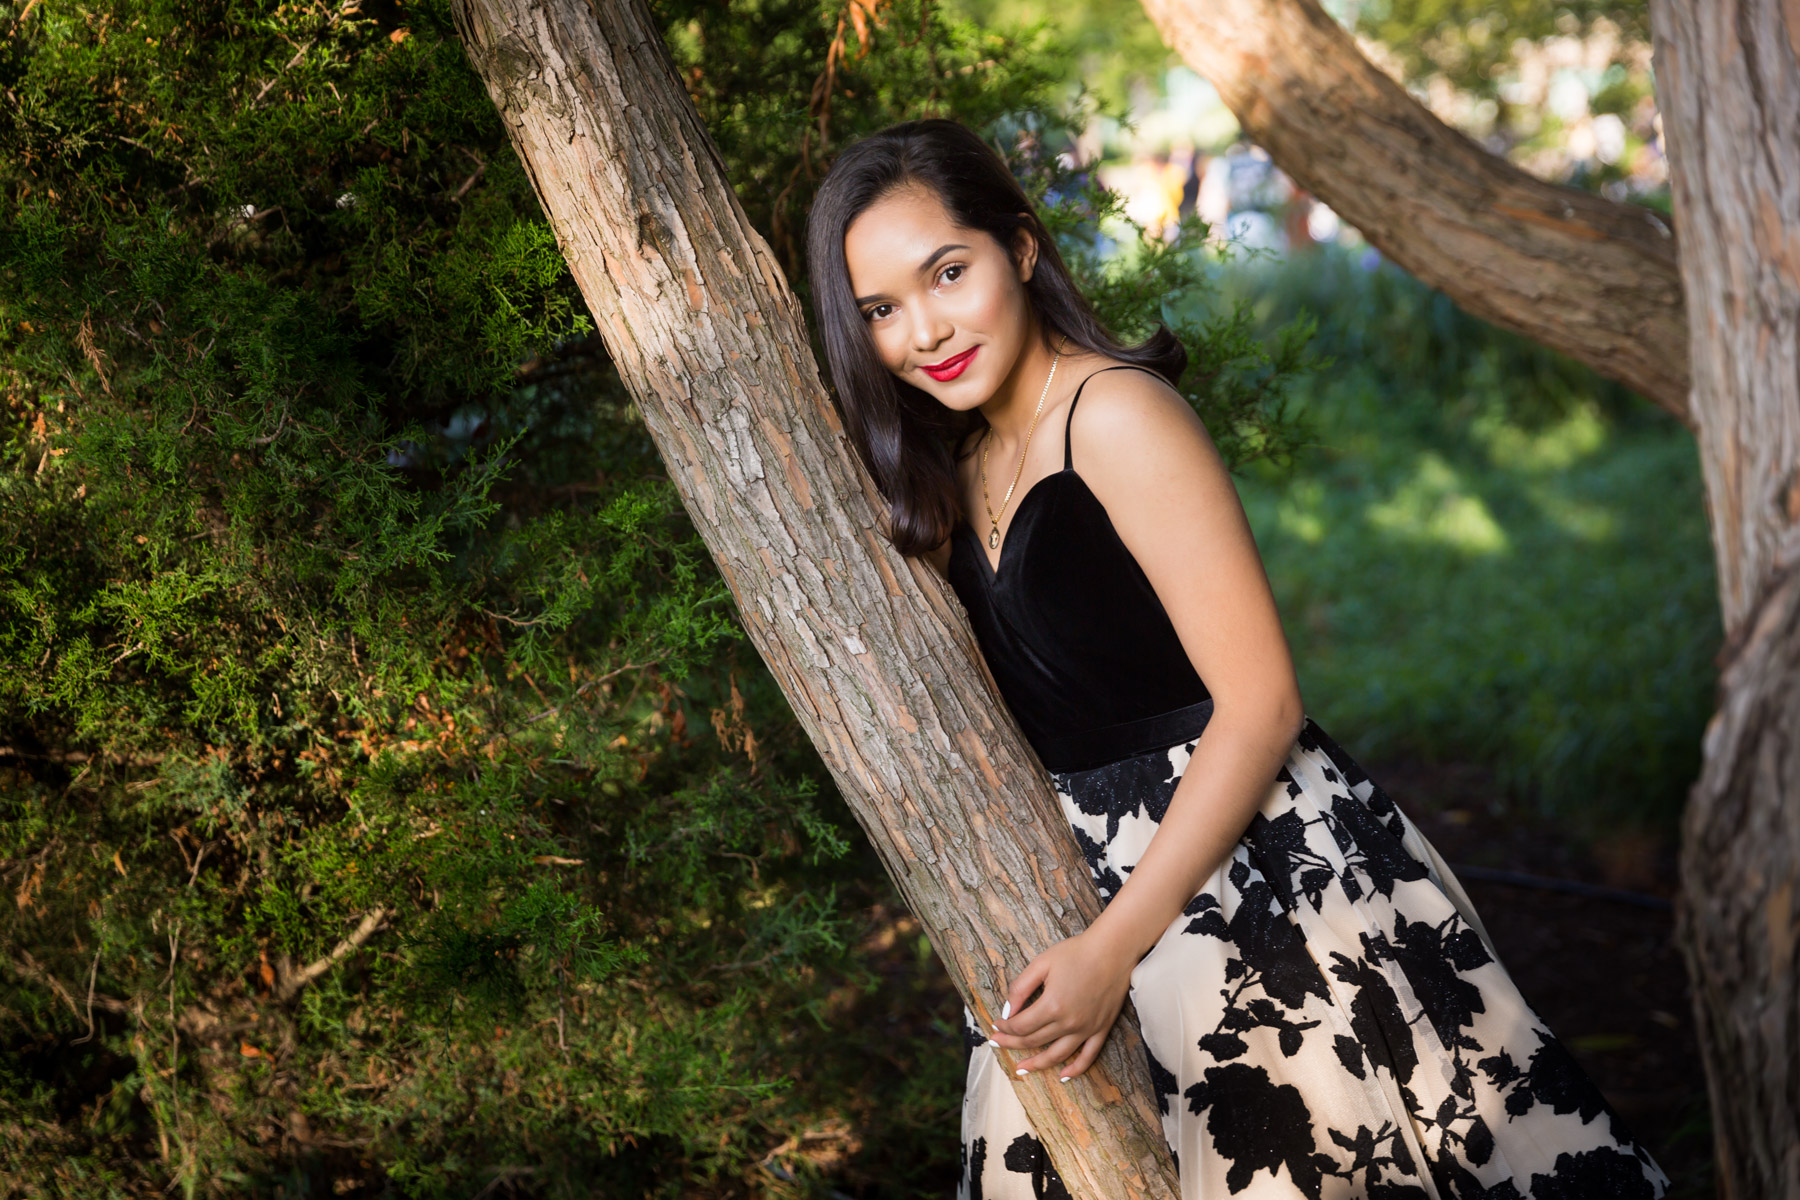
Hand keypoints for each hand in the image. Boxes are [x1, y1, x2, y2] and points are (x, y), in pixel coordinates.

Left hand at [990, 928, 1134, 1080]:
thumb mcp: (1041, 963)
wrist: (1113, 950)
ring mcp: (1086, 1029)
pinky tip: (1063, 1075)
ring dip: (1037, 1064)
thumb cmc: (1076, 952)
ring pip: (1057, 1055)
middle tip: (998, 1044)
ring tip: (1022, 1069)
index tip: (996, 1025)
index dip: (1005, 1028)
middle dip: (1012, 1044)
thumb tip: (1007, 1011)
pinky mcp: (1101, 1029)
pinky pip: (1088, 1057)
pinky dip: (1075, 1070)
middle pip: (1034, 1041)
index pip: (1021, 1026)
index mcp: (1052, 1005)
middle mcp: (1069, 1022)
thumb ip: (1020, 988)